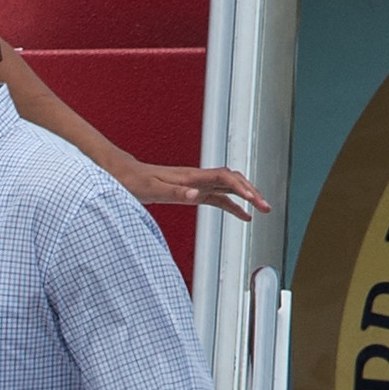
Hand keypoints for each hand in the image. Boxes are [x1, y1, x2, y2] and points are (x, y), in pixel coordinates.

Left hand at [119, 159, 267, 222]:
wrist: (123, 174)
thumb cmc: (134, 181)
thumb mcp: (151, 190)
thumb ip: (174, 193)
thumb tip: (197, 196)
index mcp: (190, 177)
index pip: (223, 177)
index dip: (240, 186)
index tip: (252, 199)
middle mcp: (196, 178)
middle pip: (232, 180)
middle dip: (251, 192)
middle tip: (266, 207)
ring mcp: (196, 184)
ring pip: (229, 187)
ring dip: (246, 196)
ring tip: (262, 209)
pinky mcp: (192, 191)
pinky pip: (218, 197)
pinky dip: (233, 205)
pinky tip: (242, 216)